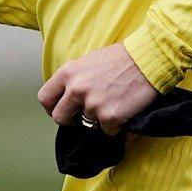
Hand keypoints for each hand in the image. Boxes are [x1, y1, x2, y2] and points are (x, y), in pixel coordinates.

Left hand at [37, 43, 158, 135]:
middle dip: (70, 121)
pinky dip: (114, 125)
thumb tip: (67, 97)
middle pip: (59, 117)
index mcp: (68, 72)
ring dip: (98, 119)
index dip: (52, 108)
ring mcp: (92, 104)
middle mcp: (76, 89)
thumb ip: (74, 79)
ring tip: (112, 102)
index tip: (62, 110)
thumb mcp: (88, 61)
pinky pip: (106, 131)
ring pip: (86, 124)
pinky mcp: (109, 116)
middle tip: (83, 117)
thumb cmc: (120, 59)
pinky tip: (122, 109)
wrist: (147, 60)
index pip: (44, 98)